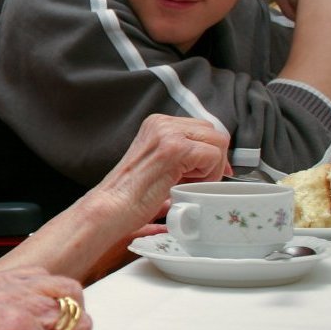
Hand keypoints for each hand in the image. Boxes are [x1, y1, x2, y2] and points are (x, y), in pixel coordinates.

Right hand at [94, 114, 228, 227]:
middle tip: (199, 180)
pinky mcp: (176, 148)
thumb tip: (213, 155)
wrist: (113, 206)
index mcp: (157, 124)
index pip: (202, 127)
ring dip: (212, 167)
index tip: (209, 171)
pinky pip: (213, 156)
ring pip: (217, 141)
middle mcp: (162, 123)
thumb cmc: (133, 193)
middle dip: (215, 158)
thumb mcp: (158, 162)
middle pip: (213, 131)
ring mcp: (168, 133)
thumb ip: (180, 151)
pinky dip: (209, 175)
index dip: (212, 151)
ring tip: (190, 183)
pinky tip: (187, 185)